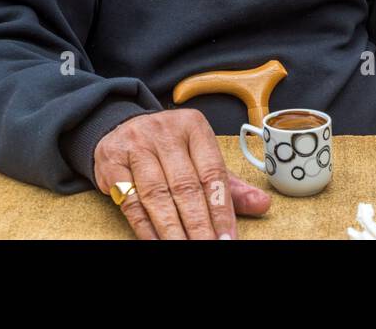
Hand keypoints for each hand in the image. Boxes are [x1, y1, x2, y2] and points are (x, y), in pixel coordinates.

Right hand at [93, 110, 270, 239]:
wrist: (120, 127)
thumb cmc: (168, 148)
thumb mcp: (200, 157)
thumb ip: (229, 184)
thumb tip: (263, 204)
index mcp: (194, 127)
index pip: (212, 172)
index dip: (222, 209)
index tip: (228, 237)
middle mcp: (165, 132)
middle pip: (186, 186)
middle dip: (199, 224)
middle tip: (209, 247)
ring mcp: (136, 144)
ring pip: (158, 195)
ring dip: (173, 230)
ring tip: (186, 248)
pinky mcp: (112, 161)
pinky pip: (131, 201)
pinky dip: (145, 227)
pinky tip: (157, 242)